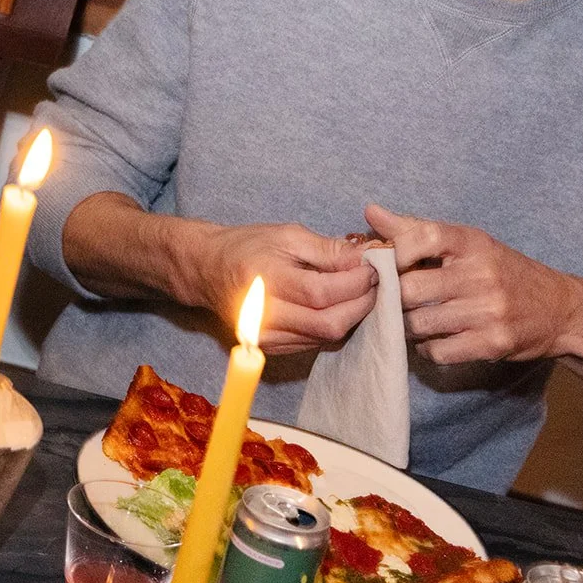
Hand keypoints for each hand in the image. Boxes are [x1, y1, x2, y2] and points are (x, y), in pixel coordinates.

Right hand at [179, 221, 377, 354]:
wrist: (208, 270)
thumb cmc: (247, 246)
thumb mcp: (287, 235)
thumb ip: (327, 250)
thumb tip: (366, 259)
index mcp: (265, 280)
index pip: (322, 293)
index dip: (356, 283)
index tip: (374, 269)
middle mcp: (263, 315)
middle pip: (328, 324)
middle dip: (361, 305)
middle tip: (375, 284)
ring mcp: (266, 337)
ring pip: (325, 337)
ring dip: (351, 316)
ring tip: (359, 293)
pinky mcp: (271, 348)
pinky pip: (314, 343)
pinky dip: (332, 326)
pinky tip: (337, 307)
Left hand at [365, 203, 582, 364]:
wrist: (561, 310)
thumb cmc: (503, 272)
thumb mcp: (468, 244)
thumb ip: (417, 230)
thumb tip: (370, 211)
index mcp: (474, 243)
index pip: (426, 236)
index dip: (396, 250)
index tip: (386, 263)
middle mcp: (482, 274)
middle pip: (411, 289)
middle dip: (392, 297)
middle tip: (389, 300)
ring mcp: (488, 311)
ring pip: (419, 323)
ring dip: (405, 326)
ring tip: (409, 320)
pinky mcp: (492, 343)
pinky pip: (438, 351)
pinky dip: (427, 348)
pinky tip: (433, 340)